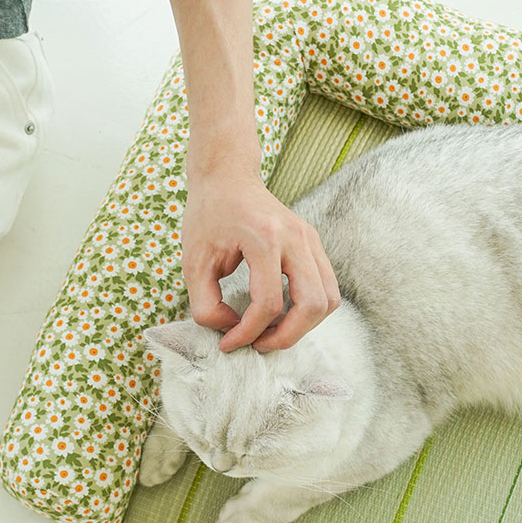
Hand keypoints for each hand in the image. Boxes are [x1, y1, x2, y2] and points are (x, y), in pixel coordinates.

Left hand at [180, 159, 340, 353]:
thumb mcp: (193, 262)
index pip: (268, 303)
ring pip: (328, 299)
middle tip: (258, 345)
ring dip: (303, 326)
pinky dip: (309, 309)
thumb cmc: (207, 216)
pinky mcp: (314, 243)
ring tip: (271, 332)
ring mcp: (311, 239)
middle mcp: (296, 237)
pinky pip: (327, 288)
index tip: (228, 343)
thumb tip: (231, 328)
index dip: (248, 333)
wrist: (227, 177)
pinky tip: (281, 313)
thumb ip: (205, 304)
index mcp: (264, 238)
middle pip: (312, 304)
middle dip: (286, 336)